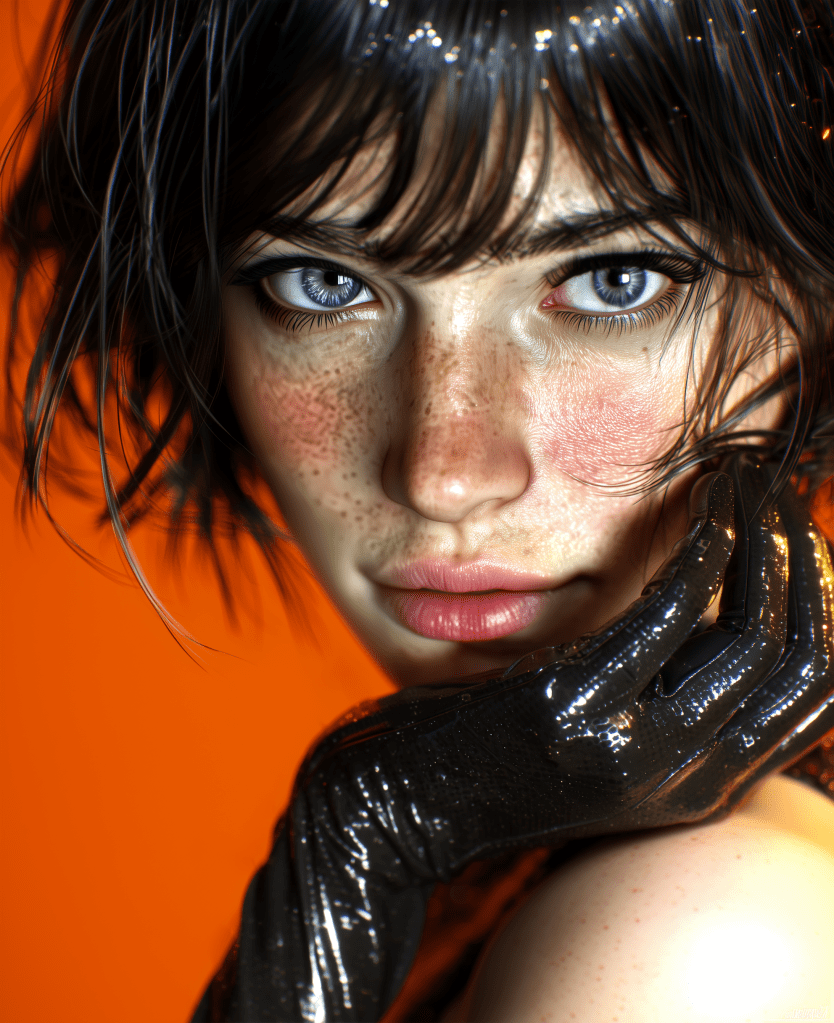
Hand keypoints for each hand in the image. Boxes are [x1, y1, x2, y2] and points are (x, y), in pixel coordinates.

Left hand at [192, 455, 833, 1021]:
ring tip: (745, 482)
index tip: (802, 540)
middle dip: (802, 563)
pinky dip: (697, 548)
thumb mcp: (597, 746)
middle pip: (798, 662)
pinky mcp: (572, 710)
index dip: (822, 607)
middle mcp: (681, 781)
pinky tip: (695, 505)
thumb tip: (710, 618)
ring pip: (749, 633)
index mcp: (697, 791)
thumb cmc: (493, 762)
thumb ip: (661, 702)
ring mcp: (629, 751)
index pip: (813, 696)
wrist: (392, 812)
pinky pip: (667, 612)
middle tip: (779, 494)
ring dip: (759, 541)